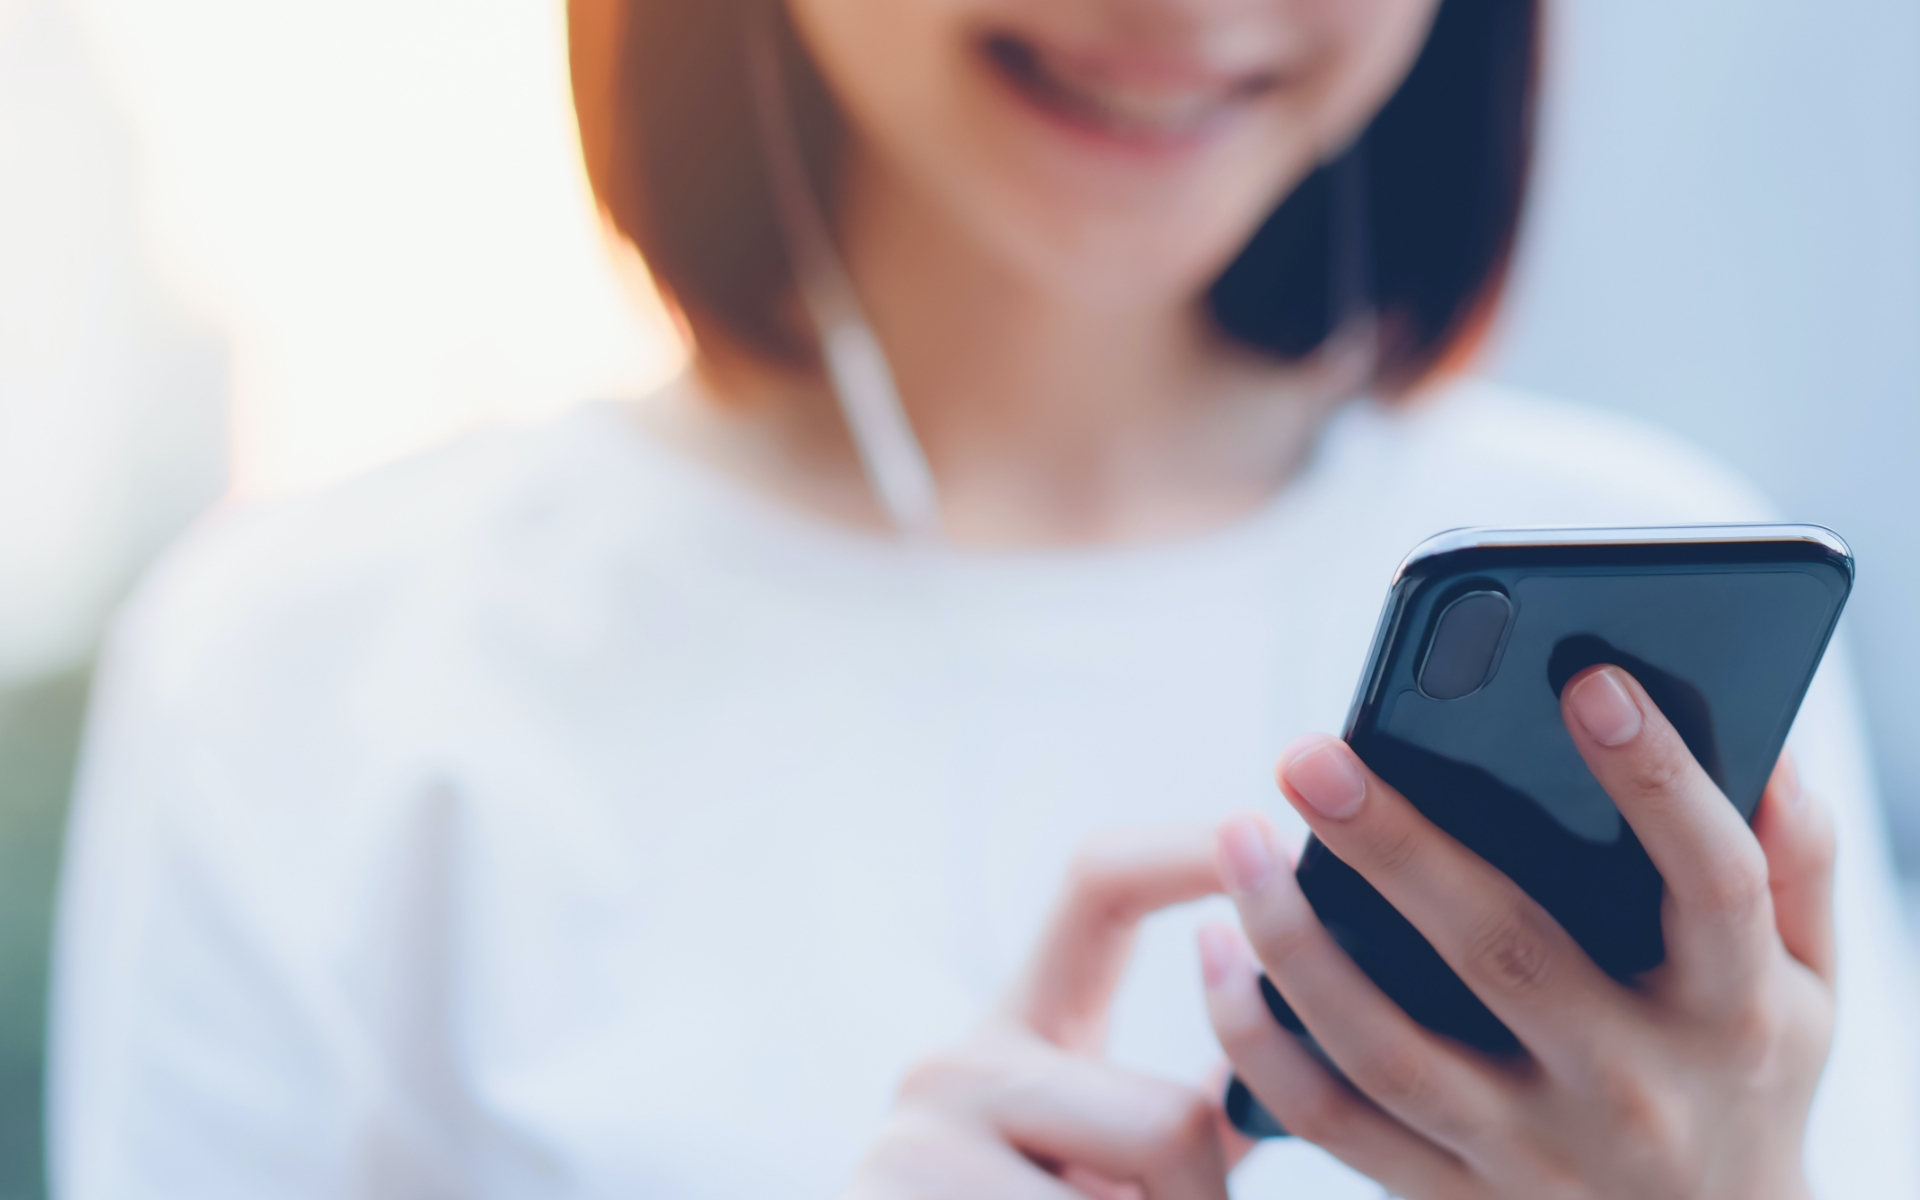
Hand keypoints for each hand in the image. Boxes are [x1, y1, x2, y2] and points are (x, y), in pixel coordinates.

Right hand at [848, 828, 1250, 1199]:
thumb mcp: (1098, 1179)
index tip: (1267, 824)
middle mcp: (952, 1069)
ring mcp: (917, 1144)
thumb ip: (1172, 1121)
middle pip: (1174, 1122)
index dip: (1188, 847)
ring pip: (1156, 1192)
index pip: (1097, 888)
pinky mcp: (902, 1198)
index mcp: (1013, 1039)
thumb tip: (1293, 1040)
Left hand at [1201, 665, 1835, 1199]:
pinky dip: (1258, 1040)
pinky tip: (1216, 952)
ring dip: (1295, 941)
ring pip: (1388, 1047)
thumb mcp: (1814, 984)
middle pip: (1503, 952)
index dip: (1656, 780)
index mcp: (1730, 1009)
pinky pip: (1331, 1119)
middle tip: (1310, 754)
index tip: (1589, 681)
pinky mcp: (1450, 1195)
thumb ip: (1795, 862)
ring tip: (1237, 836)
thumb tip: (1769, 740)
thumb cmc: (1749, 1077)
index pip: (1709, 882)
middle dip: (1398, 848)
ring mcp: (1530, 1151)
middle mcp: (1628, 1084)